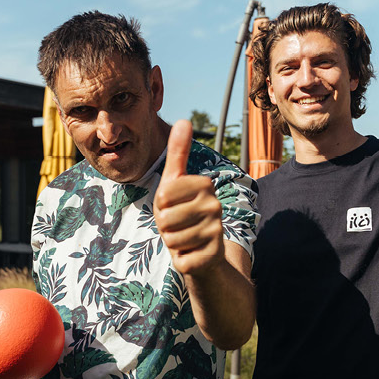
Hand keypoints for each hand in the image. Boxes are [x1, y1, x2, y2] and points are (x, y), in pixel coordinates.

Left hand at [155, 120, 225, 275]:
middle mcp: (215, 206)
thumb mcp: (174, 182)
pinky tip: (191, 253)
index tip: (172, 206)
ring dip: (172, 241)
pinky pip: (180, 258)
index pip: (164, 194)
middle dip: (164, 225)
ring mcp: (217, 231)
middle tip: (177, 225)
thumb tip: (184, 119)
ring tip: (184, 237)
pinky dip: (180, 258)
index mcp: (205, 185)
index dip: (161, 204)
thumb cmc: (181, 212)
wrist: (202, 251)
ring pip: (172, 238)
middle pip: (165, 217)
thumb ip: (178, 152)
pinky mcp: (212, 256)